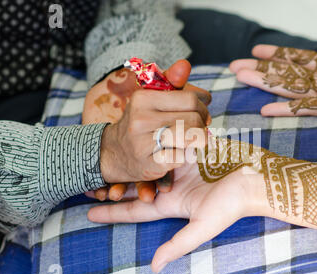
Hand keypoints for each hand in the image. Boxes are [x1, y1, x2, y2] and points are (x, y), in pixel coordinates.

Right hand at [83, 60, 211, 201]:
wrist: (113, 153)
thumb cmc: (141, 122)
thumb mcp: (152, 97)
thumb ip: (171, 80)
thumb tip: (185, 65)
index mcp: (144, 99)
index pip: (190, 100)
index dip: (202, 108)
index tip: (201, 114)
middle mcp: (141, 120)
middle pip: (193, 120)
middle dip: (202, 126)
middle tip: (199, 129)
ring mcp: (143, 144)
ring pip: (190, 139)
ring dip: (196, 141)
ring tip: (191, 140)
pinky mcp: (149, 165)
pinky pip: (182, 158)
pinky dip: (185, 157)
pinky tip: (177, 154)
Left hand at [87, 149, 263, 273]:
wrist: (256, 175)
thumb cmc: (233, 203)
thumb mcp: (204, 226)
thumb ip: (178, 245)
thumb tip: (155, 267)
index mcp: (171, 204)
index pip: (135, 209)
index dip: (112, 212)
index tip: (88, 212)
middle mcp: (172, 185)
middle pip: (136, 185)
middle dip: (114, 185)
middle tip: (88, 183)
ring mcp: (181, 165)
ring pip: (147, 161)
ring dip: (128, 160)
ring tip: (105, 157)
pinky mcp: (190, 149)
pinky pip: (165, 143)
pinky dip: (151, 140)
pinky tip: (135, 133)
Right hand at [230, 12, 316, 121]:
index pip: (298, 59)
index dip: (276, 54)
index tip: (256, 49)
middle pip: (286, 73)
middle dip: (260, 70)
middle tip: (234, 66)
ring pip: (289, 87)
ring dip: (264, 83)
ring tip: (241, 77)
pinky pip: (305, 108)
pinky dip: (285, 109)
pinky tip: (264, 110)